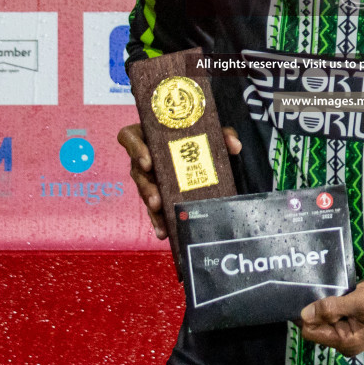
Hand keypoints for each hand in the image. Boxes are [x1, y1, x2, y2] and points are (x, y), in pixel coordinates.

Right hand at [117, 124, 241, 240]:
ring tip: (159, 214)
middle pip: (136, 171)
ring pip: (144, 191)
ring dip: (150, 204)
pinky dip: (159, 220)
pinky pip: (154, 208)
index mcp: (148, 136)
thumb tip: (234, 145)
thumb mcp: (208, 132)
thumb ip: (222, 134)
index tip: (148, 162)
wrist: (198, 151)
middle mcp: (144, 157)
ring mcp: (148, 177)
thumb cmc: (195, 136)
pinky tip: (164, 232)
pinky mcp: (157, 194)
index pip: (129, 137)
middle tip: (155, 198)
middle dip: (145, 186)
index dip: (135, 149)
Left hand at [296, 249, 363, 357]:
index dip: (304, 317)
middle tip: (307, 286)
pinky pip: (330, 308)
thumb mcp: (359, 302)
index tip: (298, 296)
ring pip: (321, 315)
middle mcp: (344, 337)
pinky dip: (327, 298)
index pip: (312, 333)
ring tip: (315, 283)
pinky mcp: (348, 313)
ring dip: (319, 302)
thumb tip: (304, 315)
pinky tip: (326, 285)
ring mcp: (346, 326)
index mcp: (346, 342)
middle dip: (312, 309)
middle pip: (315, 325)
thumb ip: (331, 309)